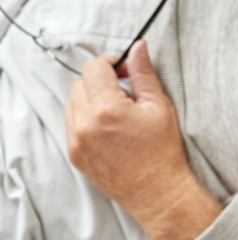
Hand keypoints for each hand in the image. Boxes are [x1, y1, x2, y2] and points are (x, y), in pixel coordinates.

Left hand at [65, 40, 219, 239]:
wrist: (157, 192)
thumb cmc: (163, 151)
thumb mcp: (159, 106)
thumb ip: (143, 74)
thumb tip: (138, 47)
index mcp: (107, 109)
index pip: (93, 68)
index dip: (110, 63)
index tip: (124, 71)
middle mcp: (85, 124)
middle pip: (80, 83)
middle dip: (100, 80)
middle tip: (125, 91)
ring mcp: (75, 141)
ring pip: (72, 102)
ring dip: (91, 98)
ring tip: (117, 111)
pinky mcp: (74, 153)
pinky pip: (71, 123)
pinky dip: (86, 117)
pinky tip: (109, 127)